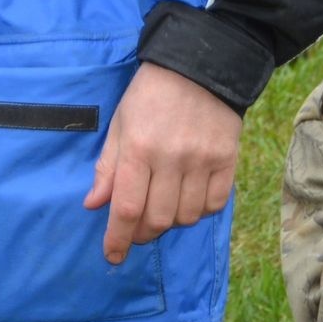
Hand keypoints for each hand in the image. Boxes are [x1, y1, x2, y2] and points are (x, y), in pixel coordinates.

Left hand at [84, 63, 241, 265]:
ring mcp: (203, 161)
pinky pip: (214, 205)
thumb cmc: (150, 94)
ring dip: (171, 221)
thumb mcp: (120, 123)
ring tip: (163, 207)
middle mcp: (171, 158)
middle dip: (142, 233)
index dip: (118, 238)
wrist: (199, 65)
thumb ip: (108, 166)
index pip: (127, 207)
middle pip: (158, 219)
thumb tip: (94, 205)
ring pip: (186, 217)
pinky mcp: (228, 161)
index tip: (112, 256)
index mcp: (139, 148)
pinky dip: (199, 211)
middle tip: (136, 229)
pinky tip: (189, 198)